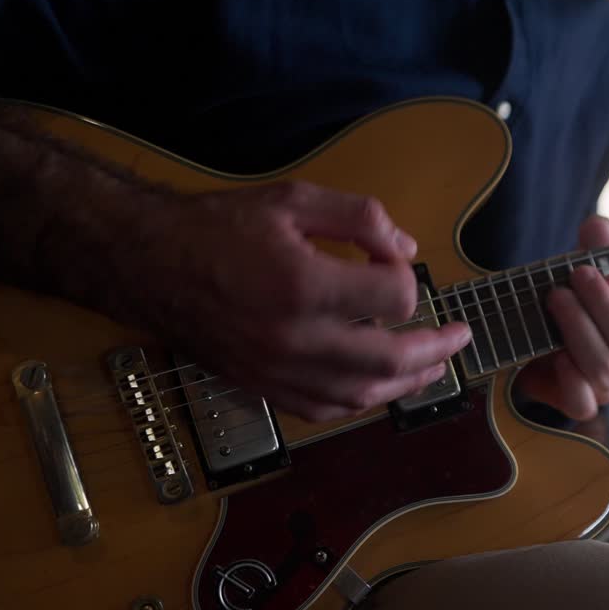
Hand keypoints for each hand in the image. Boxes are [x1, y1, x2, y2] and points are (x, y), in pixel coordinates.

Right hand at [136, 181, 469, 421]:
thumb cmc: (219, 226)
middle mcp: (293, 336)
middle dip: (436, 349)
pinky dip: (359, 402)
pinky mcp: (261, 386)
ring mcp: (276, 369)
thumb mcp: (293, 199)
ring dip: (407, 384)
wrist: (148, 263)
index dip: (406, 276)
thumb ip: (359, 217)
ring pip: (361, 394)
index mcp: (303, 284)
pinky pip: (323, 410)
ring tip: (434, 368)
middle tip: (460, 337)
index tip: (390, 261)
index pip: (394, 297)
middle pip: (390, 358)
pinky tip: (378, 388)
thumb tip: (407, 249)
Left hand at [516, 216, 608, 419]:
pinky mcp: (579, 404)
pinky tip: (555, 353)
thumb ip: (595, 249)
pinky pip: (582, 402)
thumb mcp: (585, 272)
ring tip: (556, 298)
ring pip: (603, 367)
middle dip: (600, 304)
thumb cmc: (574, 305)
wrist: (534, 342)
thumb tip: (599, 225)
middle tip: (576, 274)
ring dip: (578, 327)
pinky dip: (569, 377)